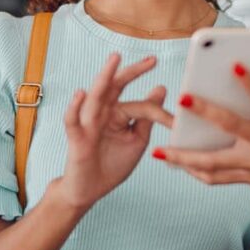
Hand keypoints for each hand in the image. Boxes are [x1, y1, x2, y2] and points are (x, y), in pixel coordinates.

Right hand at [58, 53, 173, 209]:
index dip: (159, 111)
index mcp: (118, 113)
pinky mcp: (76, 138)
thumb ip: (147, 116)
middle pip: (116, 87)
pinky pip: (73, 120)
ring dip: (104, 77)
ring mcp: (88, 123)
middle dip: (132, 72)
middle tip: (152, 60)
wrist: (90, 190)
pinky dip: (75, 107)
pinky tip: (81, 93)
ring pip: (96, 96)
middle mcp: (103, 113)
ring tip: (115, 59)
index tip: (176, 122)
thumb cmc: (112, 163)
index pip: (140, 105)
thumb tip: (161, 87)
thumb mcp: (137, 139)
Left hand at [152, 63, 249, 213]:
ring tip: (160, 151)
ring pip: (215, 162)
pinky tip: (174, 162)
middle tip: (182, 97)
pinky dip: (194, 171)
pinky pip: (215, 178)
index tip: (233, 65)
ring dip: (185, 157)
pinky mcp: (244, 178)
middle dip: (207, 112)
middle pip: (233, 126)